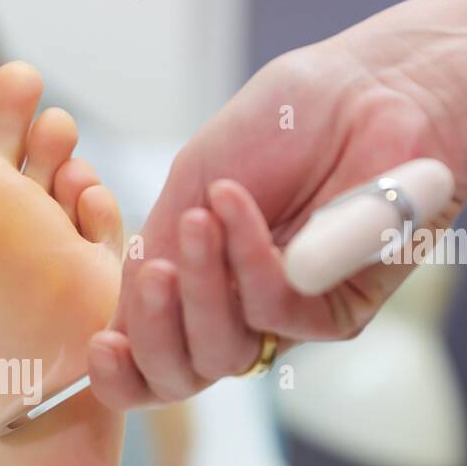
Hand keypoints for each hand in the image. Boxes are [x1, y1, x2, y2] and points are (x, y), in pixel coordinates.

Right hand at [88, 40, 466, 407]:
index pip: (152, 364)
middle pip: (182, 377)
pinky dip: (250, 260)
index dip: (121, 374)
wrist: (366, 89)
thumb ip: (155, 253)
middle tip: (154, 275)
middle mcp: (238, 316)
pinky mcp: (339, 312)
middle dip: (154, 334)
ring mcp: (288, 319)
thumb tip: (116, 326)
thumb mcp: (190, 185)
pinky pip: (278, 315)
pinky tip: (236, 204)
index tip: (99, 346)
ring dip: (202, 290)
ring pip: (225, 354)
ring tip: (199, 221)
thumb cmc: (279, 125)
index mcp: (195, 292)